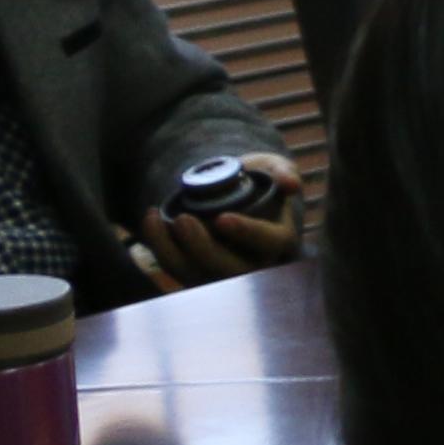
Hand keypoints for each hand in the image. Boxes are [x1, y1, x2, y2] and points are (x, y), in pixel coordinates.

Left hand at [132, 155, 304, 287]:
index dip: (246, 233)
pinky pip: (177, 272)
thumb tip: (292, 185)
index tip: (222, 218)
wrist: (232, 193)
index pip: (267, 242)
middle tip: (182, 219)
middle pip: (230, 269)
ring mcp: (225, 275)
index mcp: (279, 240)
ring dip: (171, 252)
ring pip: (197, 276)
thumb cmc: (256, 179)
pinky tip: (151, 222)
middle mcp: (256, 265)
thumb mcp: (271, 168)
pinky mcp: (199, 276)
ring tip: (155, 218)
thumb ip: (282, 171)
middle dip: (202, 248)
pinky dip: (160, 250)